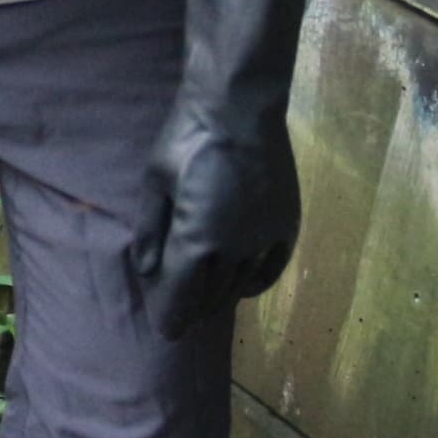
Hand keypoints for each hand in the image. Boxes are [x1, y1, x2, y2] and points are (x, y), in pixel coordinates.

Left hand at [118, 0, 316, 338]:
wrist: (239, 107)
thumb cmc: (186, 141)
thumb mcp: (154, 187)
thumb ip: (152, 235)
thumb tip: (151, 274)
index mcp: (197, 244)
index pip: (180, 300)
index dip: (169, 318)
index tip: (164, 330)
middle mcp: (236, 251)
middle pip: (209, 299)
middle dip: (190, 308)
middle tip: (176, 311)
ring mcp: (265, 240)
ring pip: (239, 287)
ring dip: (218, 296)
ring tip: (202, 295)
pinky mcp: (286, 226)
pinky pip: (269, 271)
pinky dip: (252, 282)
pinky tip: (238, 280)